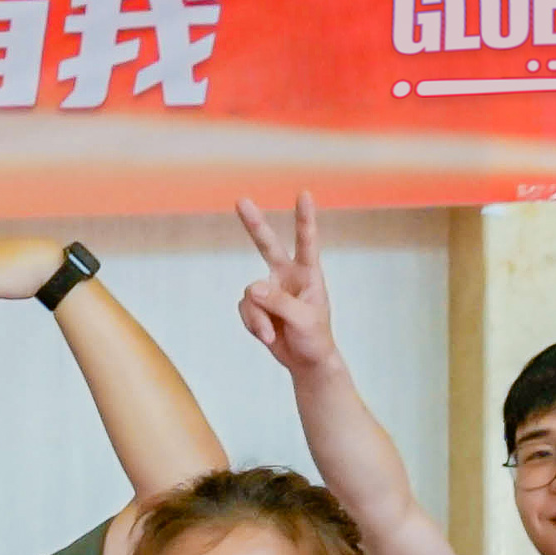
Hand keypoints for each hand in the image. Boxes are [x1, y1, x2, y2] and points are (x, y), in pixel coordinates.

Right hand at [232, 192, 342, 374]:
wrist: (306, 361)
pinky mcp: (257, 305)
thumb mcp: (304, 320)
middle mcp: (287, 275)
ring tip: (272, 335)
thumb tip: (251, 288)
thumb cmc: (314, 337)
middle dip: (254, 224)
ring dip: (259, 318)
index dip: (304, 218)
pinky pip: (245, 309)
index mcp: (308, 274)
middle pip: (267, 245)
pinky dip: (253, 325)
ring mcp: (270, 290)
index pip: (306, 242)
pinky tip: (267, 336)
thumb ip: (280, 302)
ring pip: (251, 295)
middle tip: (241, 200)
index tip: (304, 194)